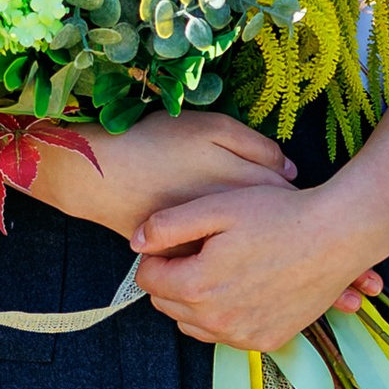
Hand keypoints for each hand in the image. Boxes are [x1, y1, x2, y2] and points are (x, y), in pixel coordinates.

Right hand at [27, 107, 295, 242]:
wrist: (100, 176)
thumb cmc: (156, 143)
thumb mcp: (210, 127)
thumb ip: (255, 146)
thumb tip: (289, 170)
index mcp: (245, 187)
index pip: (286, 197)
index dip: (289, 192)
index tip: (286, 186)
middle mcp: (233, 225)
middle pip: (270, 226)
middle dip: (276, 219)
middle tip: (270, 207)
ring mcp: (210, 245)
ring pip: (244, 247)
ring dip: (251, 239)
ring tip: (246, 223)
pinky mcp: (185, 258)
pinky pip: (215, 260)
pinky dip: (221, 252)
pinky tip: (216, 237)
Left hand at [131, 176, 388, 352]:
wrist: (338, 237)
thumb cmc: (279, 215)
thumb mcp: (217, 207)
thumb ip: (168, 225)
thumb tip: (135, 242)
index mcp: (196, 286)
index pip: (147, 279)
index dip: (157, 255)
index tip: (177, 239)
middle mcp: (215, 320)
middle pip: (167, 304)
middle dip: (172, 279)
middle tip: (199, 250)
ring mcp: (242, 335)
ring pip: (194, 324)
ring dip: (195, 301)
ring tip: (219, 268)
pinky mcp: (267, 341)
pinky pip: (226, 335)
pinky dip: (225, 316)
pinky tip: (242, 287)